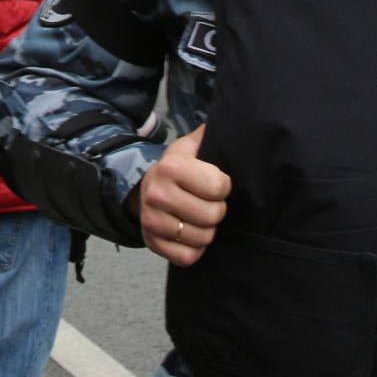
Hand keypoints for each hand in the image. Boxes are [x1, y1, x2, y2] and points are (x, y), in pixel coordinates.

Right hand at [131, 125, 231, 266]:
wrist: (144, 190)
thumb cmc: (176, 170)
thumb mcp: (189, 147)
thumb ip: (208, 136)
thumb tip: (231, 119)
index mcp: (171, 167)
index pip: (219, 186)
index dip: (223, 187)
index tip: (215, 184)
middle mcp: (158, 193)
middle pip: (212, 215)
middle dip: (217, 210)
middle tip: (208, 203)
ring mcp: (152, 221)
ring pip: (203, 238)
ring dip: (207, 231)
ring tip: (199, 218)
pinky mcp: (152, 243)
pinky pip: (188, 257)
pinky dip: (195, 249)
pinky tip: (190, 234)